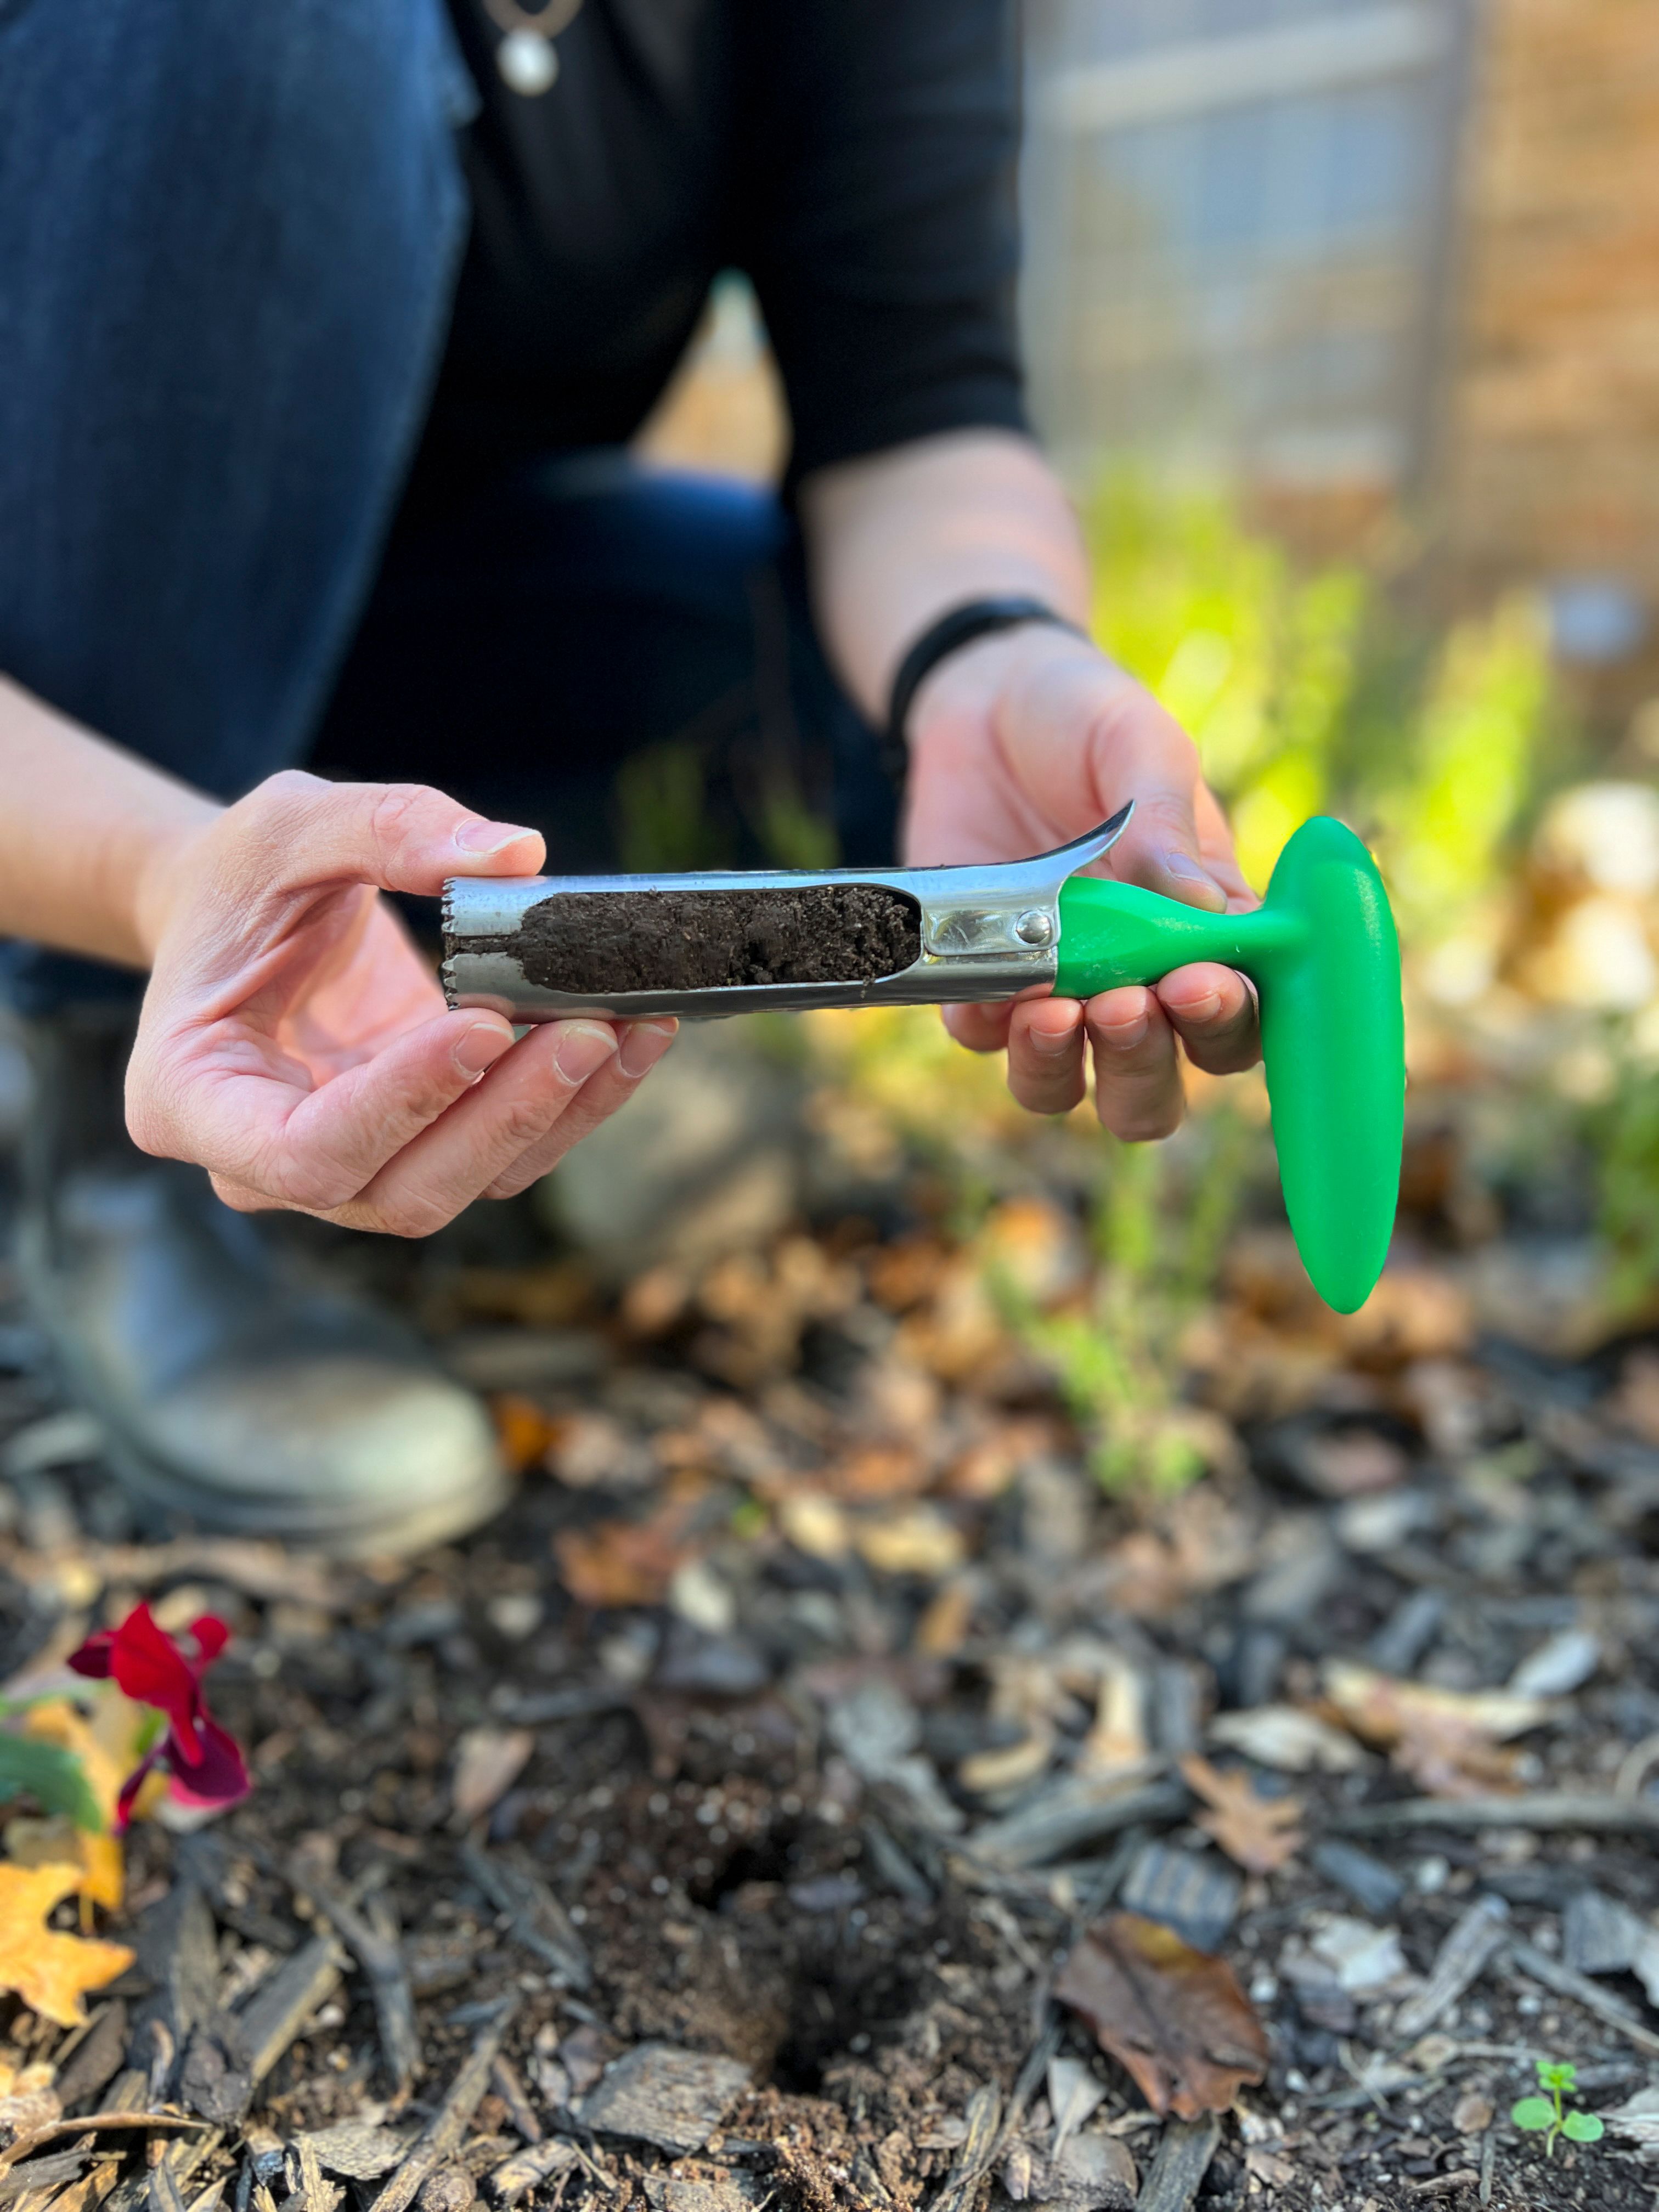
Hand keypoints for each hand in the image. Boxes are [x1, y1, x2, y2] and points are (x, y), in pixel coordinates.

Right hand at [126, 772, 674, 1232]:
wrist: (242, 912)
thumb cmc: (241, 877)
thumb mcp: (289, 825)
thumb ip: (388, 827)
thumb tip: (517, 854)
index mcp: (192, 1100)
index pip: (304, 1151)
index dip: (400, 1105)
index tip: (481, 1026)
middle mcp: (264, 1165)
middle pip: (402, 1191)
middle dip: (505, 1116)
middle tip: (589, 1029)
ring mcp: (349, 1170)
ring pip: (468, 1184)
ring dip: (558, 1115)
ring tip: (631, 1026)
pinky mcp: (419, 1149)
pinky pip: (504, 1154)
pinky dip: (575, 1105)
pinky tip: (634, 1037)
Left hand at [904, 624, 1258, 1139]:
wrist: (981, 699)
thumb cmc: (1085, 720)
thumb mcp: (1137, 747)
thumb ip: (1167, 825)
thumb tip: (1203, 911)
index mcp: (1204, 932)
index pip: (1239, 1018)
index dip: (1226, 1021)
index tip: (1195, 984)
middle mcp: (1133, 980)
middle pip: (1153, 1086)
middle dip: (1143, 1066)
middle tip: (1123, 1006)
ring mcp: (1052, 988)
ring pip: (1065, 1087)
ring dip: (1062, 1069)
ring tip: (1053, 1012)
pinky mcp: (977, 979)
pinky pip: (981, 1039)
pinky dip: (988, 1030)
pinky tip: (995, 990)